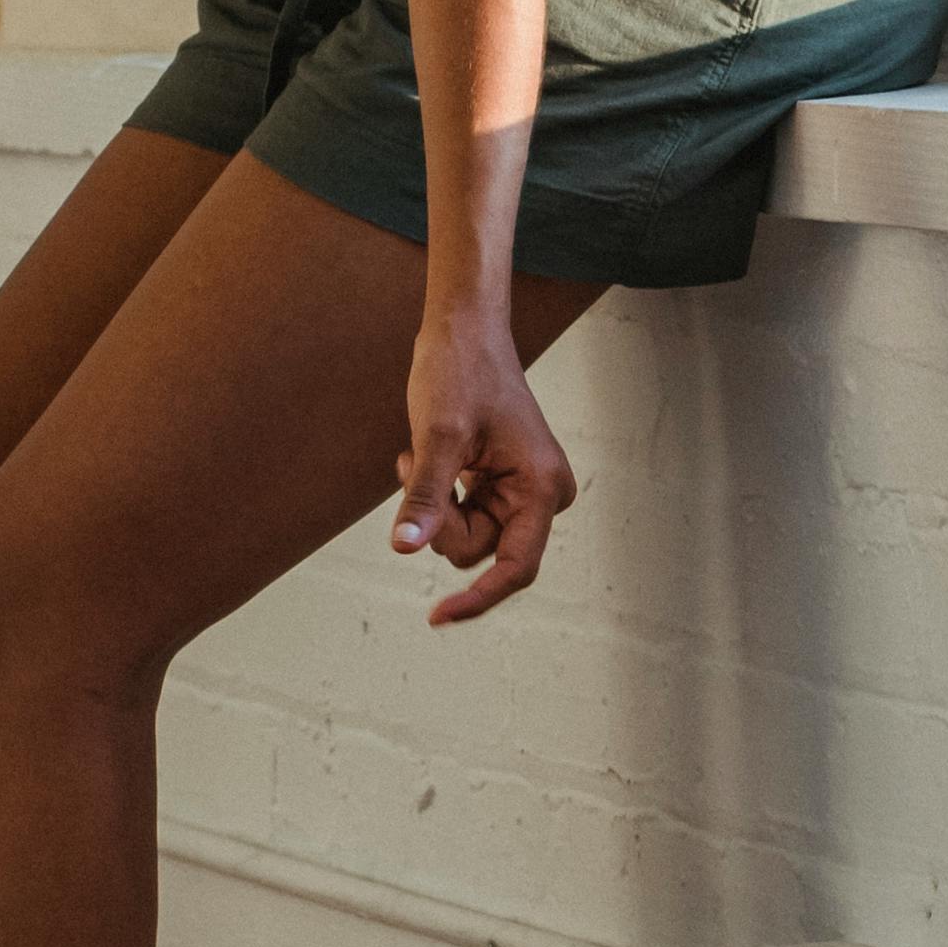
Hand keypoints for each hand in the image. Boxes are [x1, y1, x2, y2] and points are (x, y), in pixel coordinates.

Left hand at [391, 301, 578, 623]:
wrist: (464, 329)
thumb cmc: (459, 370)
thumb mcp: (437, 437)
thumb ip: (425, 497)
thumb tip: (405, 547)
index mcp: (542, 488)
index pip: (515, 568)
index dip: (477, 598)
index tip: (437, 617)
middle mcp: (541, 496)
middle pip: (480, 552)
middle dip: (440, 522)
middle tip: (415, 468)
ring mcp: (521, 492)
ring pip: (465, 538)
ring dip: (434, 505)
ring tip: (420, 455)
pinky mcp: (500, 486)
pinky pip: (461, 517)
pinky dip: (436, 496)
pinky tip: (426, 456)